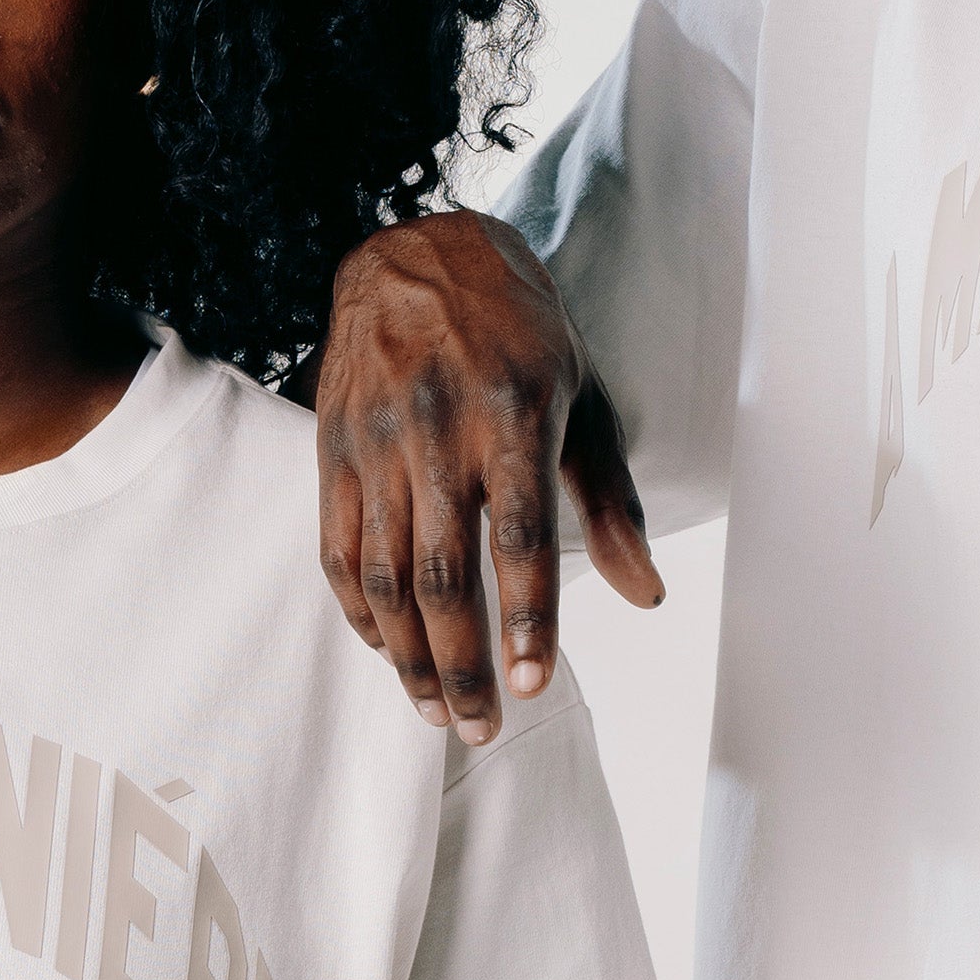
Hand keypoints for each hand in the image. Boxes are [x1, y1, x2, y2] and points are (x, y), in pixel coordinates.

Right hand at [316, 216, 662, 741]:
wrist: (413, 251)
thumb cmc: (516, 329)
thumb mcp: (581, 396)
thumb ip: (611, 502)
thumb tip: (647, 593)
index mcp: (512, 416)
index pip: (520, 538)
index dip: (527, 619)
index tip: (532, 686)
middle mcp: (437, 431)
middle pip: (443, 576)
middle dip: (463, 665)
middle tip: (482, 728)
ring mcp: (375, 442)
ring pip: (384, 576)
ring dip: (410, 659)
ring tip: (439, 711)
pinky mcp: (331, 449)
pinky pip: (338, 551)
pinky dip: (362, 614)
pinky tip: (391, 652)